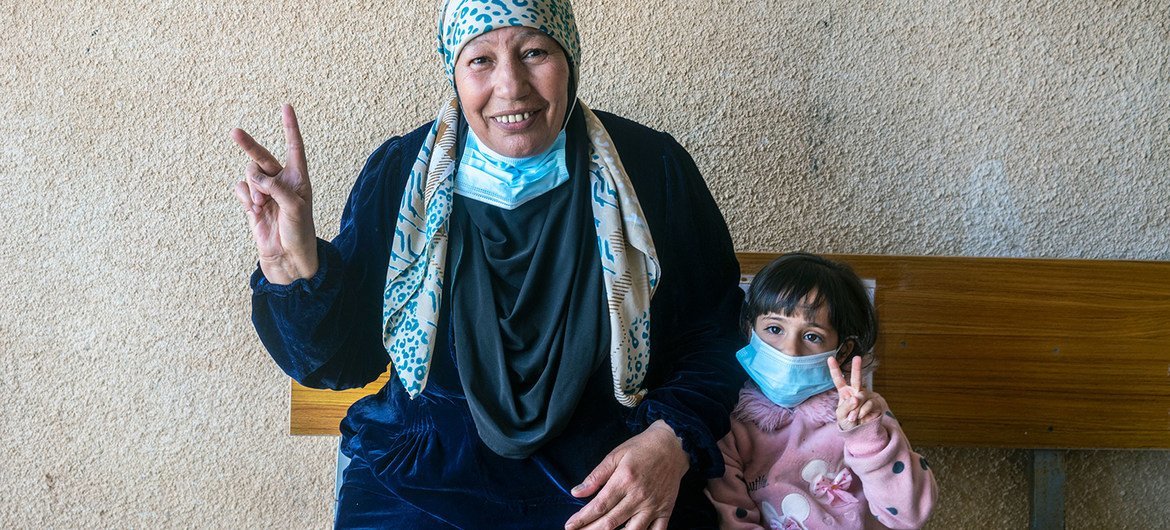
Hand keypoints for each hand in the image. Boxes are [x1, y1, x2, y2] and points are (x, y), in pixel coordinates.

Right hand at [230, 104, 317, 283]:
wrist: (287, 258)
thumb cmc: (300, 233)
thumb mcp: (295, 209)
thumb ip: (277, 189)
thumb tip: (257, 178)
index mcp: (299, 179)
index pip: (294, 147)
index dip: (290, 127)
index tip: (287, 106)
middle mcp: (282, 182)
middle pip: (262, 156)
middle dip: (249, 145)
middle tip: (234, 132)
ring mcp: (265, 192)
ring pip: (249, 174)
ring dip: (253, 188)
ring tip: (262, 206)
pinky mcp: (252, 204)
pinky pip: (241, 189)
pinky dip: (245, 197)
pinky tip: (254, 210)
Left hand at [565, 420, 688, 529]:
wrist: (672, 445)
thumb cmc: (641, 448)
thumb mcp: (615, 455)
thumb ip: (596, 476)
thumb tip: (576, 492)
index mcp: (624, 480)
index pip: (599, 506)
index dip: (582, 519)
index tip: (569, 526)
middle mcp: (638, 496)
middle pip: (610, 522)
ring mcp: (653, 505)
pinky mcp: (666, 510)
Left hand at [828, 356, 886, 429]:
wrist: (859, 432)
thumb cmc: (847, 422)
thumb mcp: (841, 415)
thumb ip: (845, 407)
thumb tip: (855, 398)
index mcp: (844, 392)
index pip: (839, 379)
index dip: (835, 369)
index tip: (830, 358)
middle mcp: (855, 392)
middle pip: (856, 378)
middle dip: (857, 367)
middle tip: (857, 357)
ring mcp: (866, 396)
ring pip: (861, 396)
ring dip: (855, 409)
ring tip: (853, 418)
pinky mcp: (875, 403)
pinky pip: (868, 404)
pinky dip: (863, 412)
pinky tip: (862, 417)